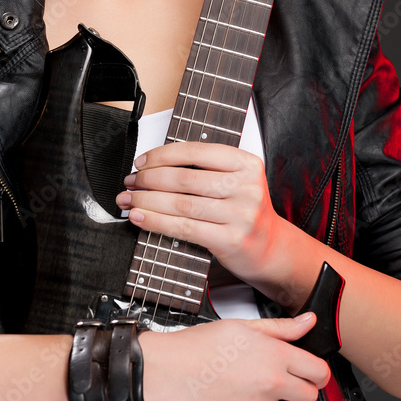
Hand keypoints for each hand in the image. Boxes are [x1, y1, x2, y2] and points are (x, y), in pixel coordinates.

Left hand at [116, 141, 282, 283]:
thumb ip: (205, 169)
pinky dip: (156, 222)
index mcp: (246, 163)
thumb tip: (153, 165)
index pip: (196, 151)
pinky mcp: (231, 239)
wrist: (271, 249)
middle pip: (185, 178)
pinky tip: (140, 218)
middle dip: (149, 179)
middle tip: (131, 182)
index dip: (162, 155)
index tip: (142, 162)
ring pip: (181, 203)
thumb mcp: (235, 180)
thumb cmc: (244, 211)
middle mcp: (246, 186)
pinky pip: (184, 228)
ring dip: (147, 201)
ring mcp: (240, 214)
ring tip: (129, 200)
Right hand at [140, 312, 330, 400]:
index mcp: (273, 354)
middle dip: (301, 393)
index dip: (316, 373)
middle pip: (310, 397)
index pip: (319, 371)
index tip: (308, 375)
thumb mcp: (241, 326)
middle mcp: (271, 381)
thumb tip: (308, 321)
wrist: (166, 369)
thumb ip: (280, 328)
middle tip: (286, 389)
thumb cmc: (197, 347)